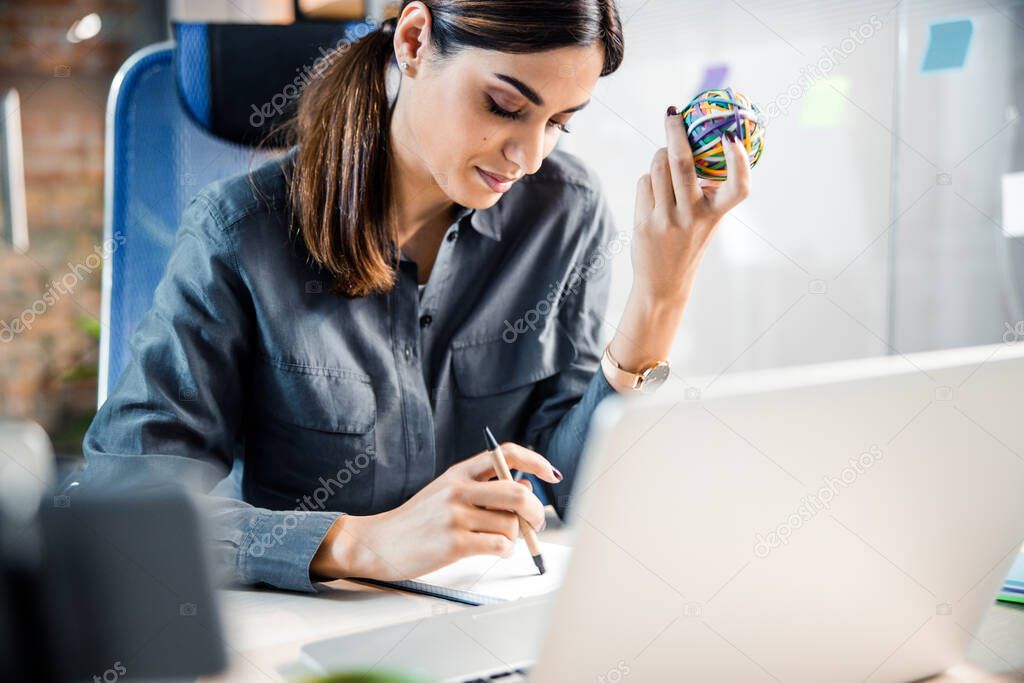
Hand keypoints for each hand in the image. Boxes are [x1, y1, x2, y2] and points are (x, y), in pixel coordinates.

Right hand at [311, 443, 560, 580]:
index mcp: (460, 472)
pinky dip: (505, 550)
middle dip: (535, 510)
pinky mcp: (455, 543)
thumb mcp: (447, 491)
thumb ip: (482, 486)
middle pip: (518, 492)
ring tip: (499, 540)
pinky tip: (493, 549)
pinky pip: (500, 545)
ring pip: (511, 524)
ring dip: (515, 536)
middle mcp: (459, 489)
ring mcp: (456, 516)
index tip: (550, 474)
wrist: (380, 543)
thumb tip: (526, 486)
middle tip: (536, 521)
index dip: (535, 461)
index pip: (506, 454)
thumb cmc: (419, 520)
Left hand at [630, 107, 751, 304]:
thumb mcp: (705, 217)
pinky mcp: (645, 222)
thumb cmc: (688, 240)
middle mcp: (694, 216)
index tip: (731, 136)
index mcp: (717, 213)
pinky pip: (645, 182)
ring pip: (658, 167)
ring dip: (659, 156)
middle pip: (681, 163)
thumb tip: (689, 142)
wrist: (664, 282)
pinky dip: (648, 180)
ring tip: (663, 162)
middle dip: (675, 131)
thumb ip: (704, 188)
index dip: (738, 160)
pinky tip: (653, 195)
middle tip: (673, 113)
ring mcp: (667, 219)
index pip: (739, 187)